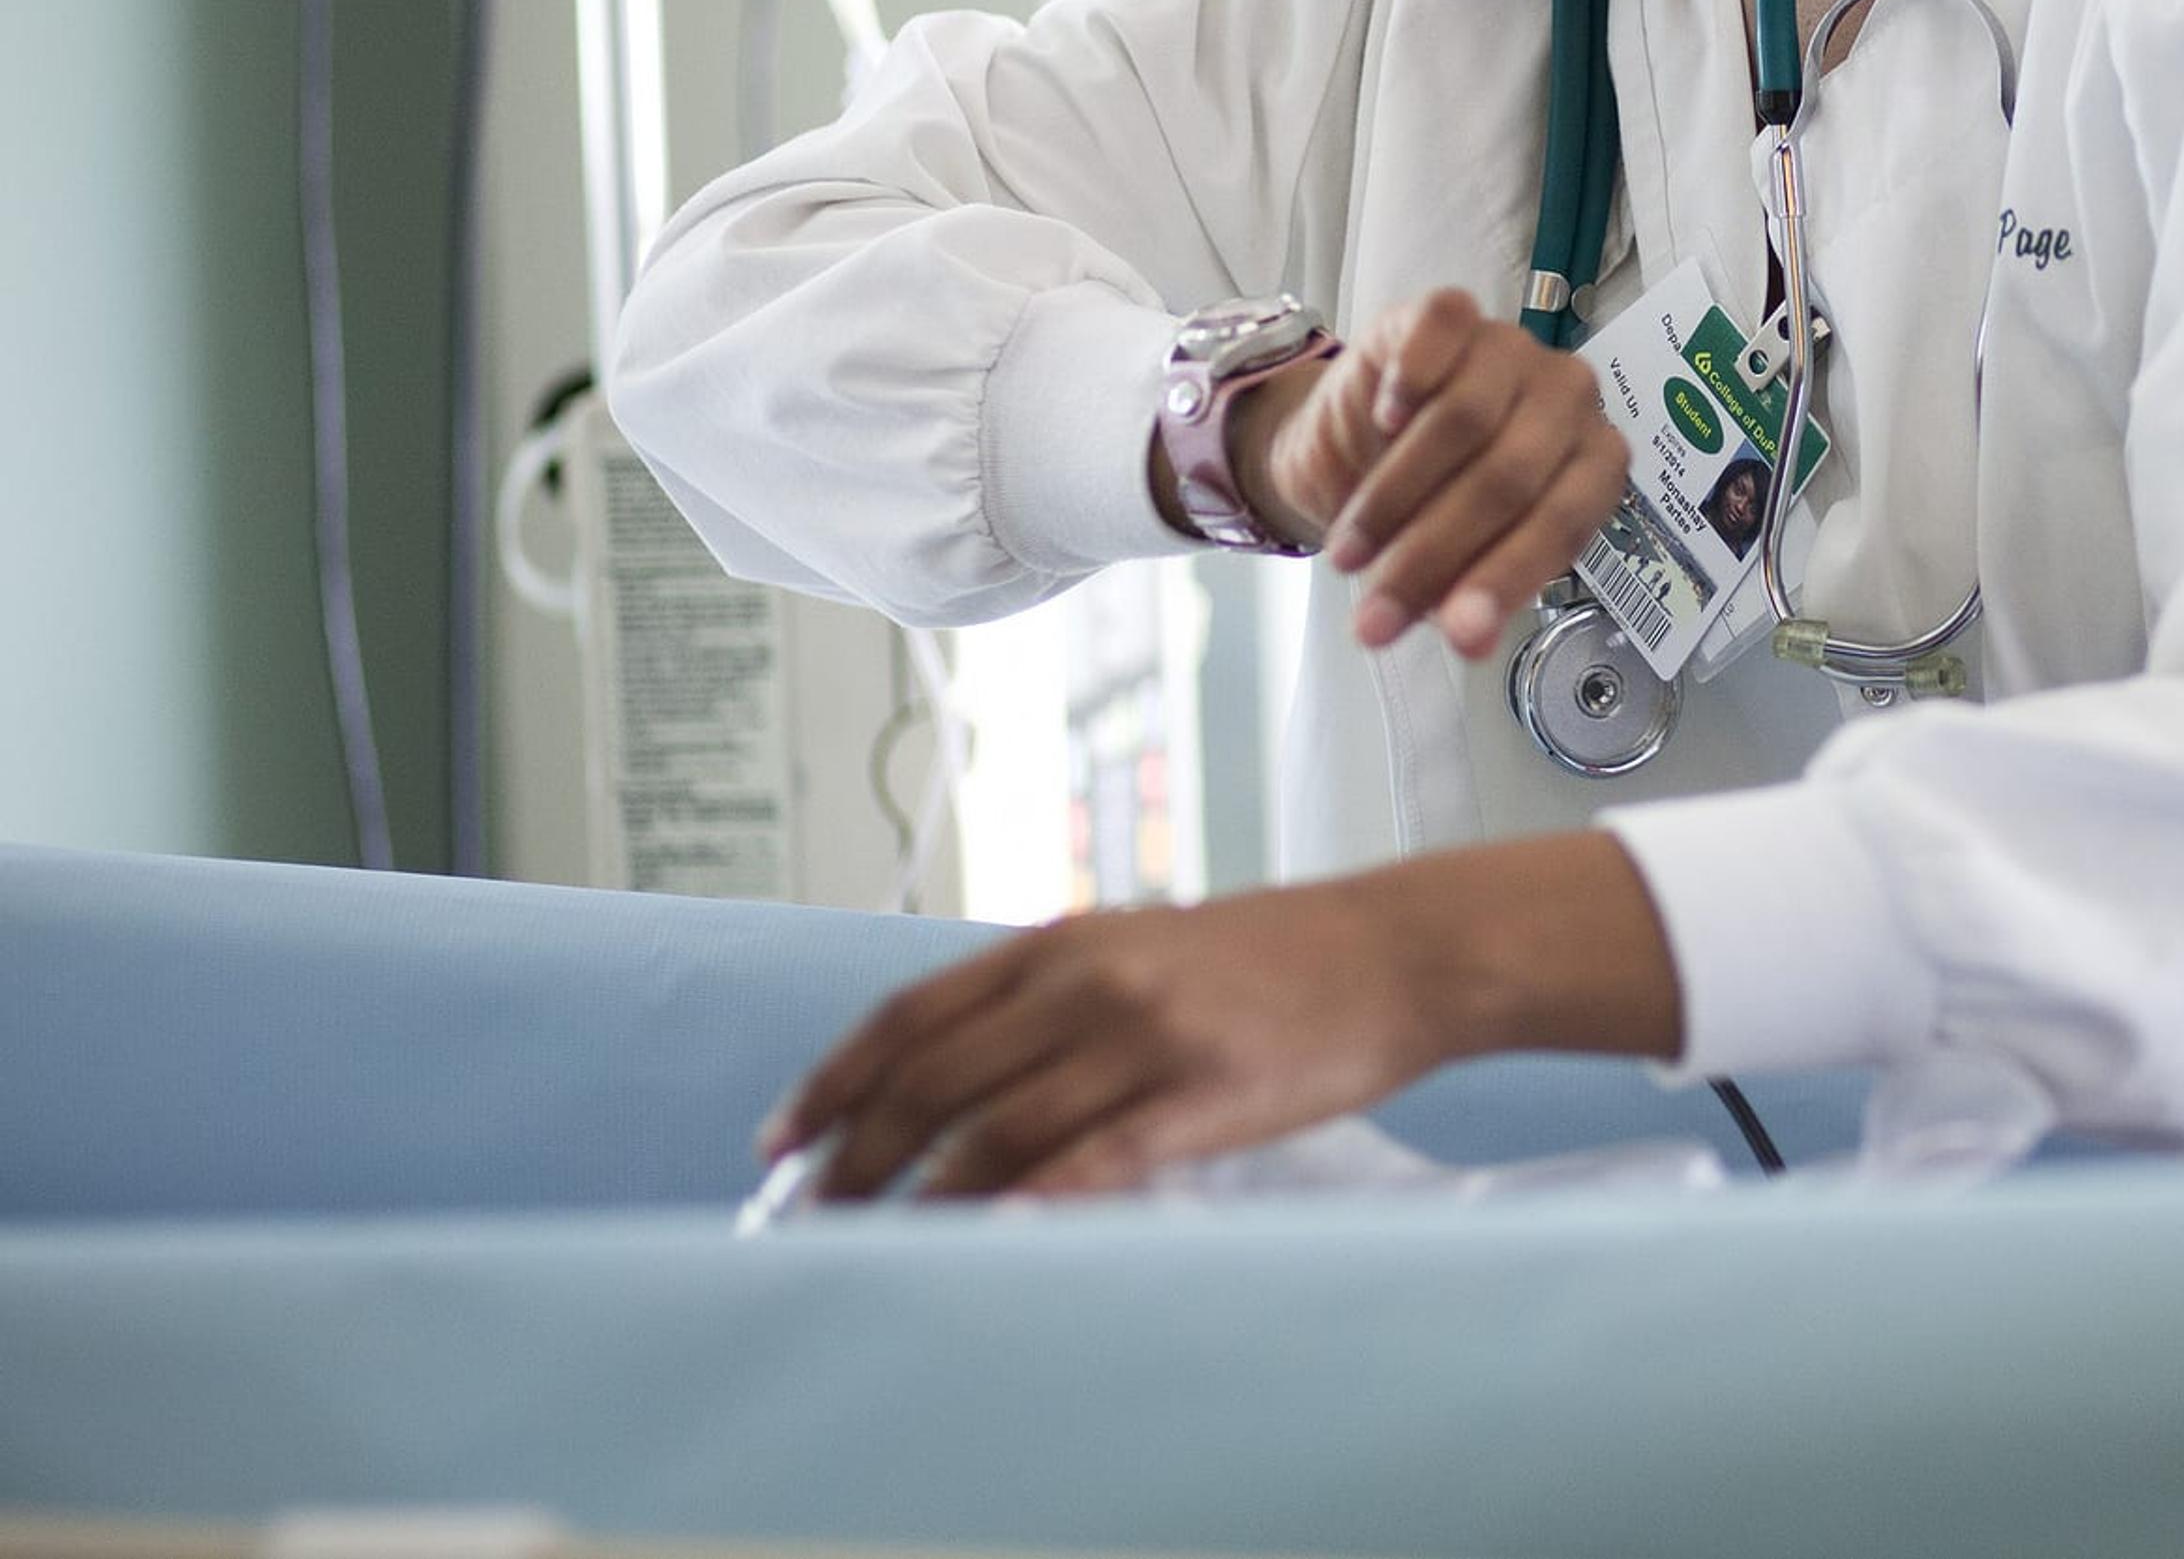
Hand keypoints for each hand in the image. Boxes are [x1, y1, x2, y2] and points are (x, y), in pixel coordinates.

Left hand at [760, 835, 1683, 1201]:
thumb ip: (1053, 996)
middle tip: (814, 1212)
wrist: (1397, 951)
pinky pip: (1089, 1165)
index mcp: (1066, 940)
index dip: (835, 1079)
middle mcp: (1089, 980)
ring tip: (880, 1244)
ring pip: (993, 1131)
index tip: (784, 1135)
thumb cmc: (1275, 957)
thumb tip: (954, 1074)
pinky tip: (985, 1240)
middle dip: (857, 1156)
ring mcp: (1144, 1037)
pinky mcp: (1201, 1096)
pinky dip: (1025, 1207)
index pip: (912, 1014)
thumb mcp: (1144, 944)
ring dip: (921, 1199)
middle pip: (933, 1081)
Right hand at [1247, 286, 1625, 655]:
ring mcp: (1510, 347)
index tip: (1456, 635)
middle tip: (1374, 617)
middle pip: (1508, 477)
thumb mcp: (1452, 566)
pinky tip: (1383, 422)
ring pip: (1465, 417)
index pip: (1564, 521)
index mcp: (1590, 464)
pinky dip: (1412, 379)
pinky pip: (1443, 330)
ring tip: (1348, 554)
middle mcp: (1566, 398)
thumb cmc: (1427, 506)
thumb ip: (1468, 597)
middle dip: (1433, 557)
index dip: (1508, 579)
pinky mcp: (1450, 312)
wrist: (1356, 444)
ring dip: (1396, 497)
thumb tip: (1470, 642)